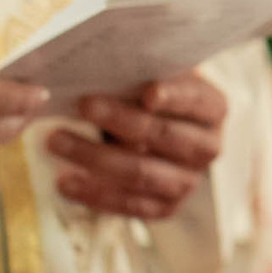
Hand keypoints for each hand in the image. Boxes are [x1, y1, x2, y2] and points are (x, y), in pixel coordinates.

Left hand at [48, 69, 227, 220]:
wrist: (156, 134)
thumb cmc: (148, 96)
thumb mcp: (153, 76)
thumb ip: (139, 72)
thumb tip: (105, 64)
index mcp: (213, 109)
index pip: (195, 101)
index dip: (174, 97)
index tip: (148, 92)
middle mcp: (208, 147)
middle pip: (163, 135)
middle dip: (120, 120)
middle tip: (82, 105)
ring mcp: (189, 182)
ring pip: (142, 173)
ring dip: (95, 157)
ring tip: (57, 141)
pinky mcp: (166, 207)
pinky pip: (131, 205)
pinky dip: (95, 194)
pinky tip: (65, 182)